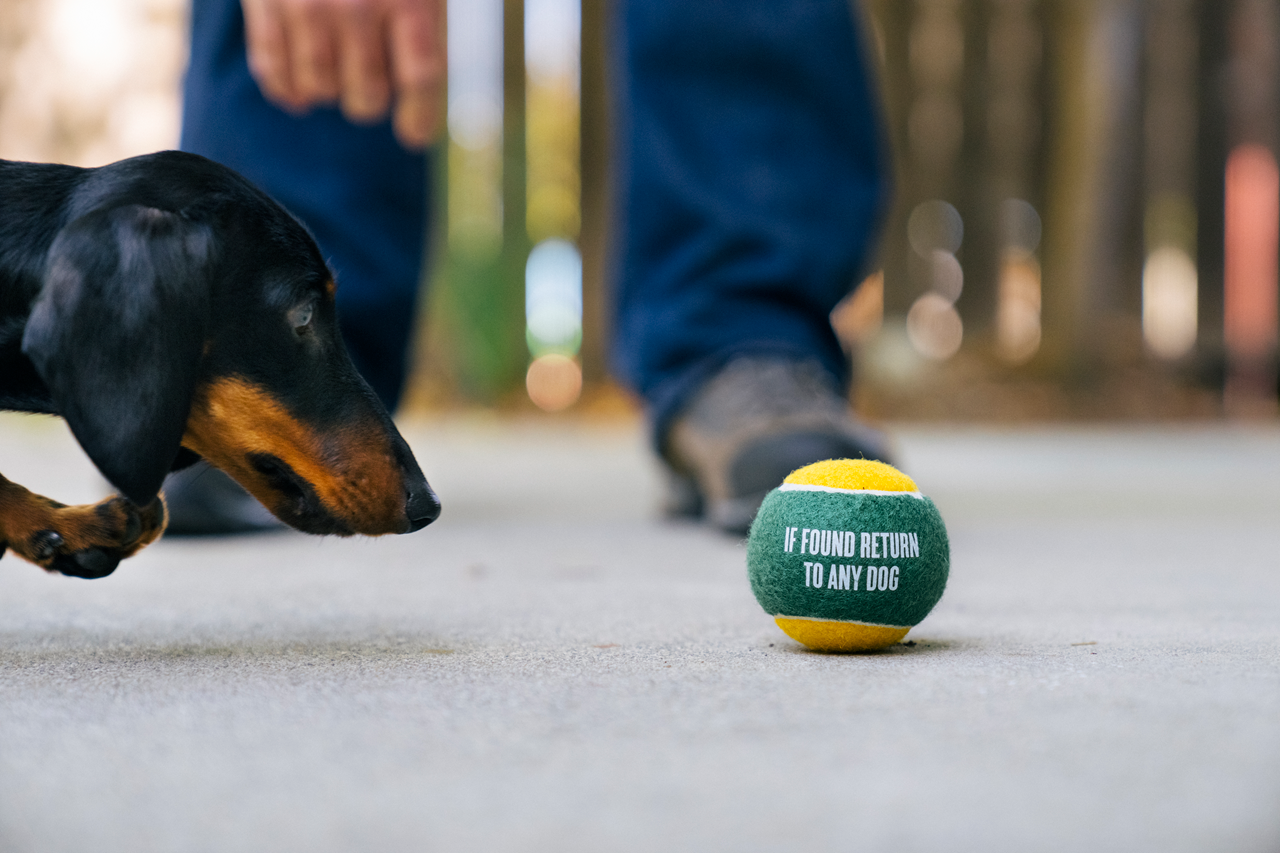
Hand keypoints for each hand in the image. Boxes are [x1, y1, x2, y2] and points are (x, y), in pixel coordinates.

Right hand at [241, 0, 444, 148]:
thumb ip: (422, 31)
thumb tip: (418, 106)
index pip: (419, 78)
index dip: (419, 118)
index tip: (414, 137)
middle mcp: (357, 3)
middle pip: (367, 96)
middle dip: (369, 102)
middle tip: (369, 91)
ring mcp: (306, 4)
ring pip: (319, 90)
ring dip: (328, 93)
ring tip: (334, 76)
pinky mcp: (264, 0)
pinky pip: (272, 70)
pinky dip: (286, 90)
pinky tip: (297, 94)